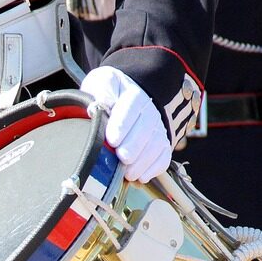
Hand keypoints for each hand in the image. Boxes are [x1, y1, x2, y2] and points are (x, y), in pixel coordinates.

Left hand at [79, 65, 171, 181]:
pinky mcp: (160, 145)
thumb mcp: (102, 83)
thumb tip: (97, 105)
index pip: (131, 107)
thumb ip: (101, 90)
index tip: (112, 139)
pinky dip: (154, 169)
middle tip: (122, 157)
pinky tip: (141, 177)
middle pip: (146, 129)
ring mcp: (156, 129)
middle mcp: (149, 111)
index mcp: (133, 94)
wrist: (125, 98)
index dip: (123, 124)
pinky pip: (164, 157)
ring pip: (156, 145)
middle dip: (134, 146)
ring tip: (128, 173)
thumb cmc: (108, 93)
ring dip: (143, 161)